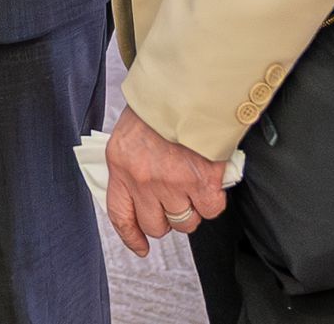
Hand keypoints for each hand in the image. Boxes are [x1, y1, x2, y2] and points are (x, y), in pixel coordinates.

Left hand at [101, 106, 229, 256]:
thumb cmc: (160, 106)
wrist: (186, 86)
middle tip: (177, 198)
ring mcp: (172, 183)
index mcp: (120, 165)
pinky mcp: (202, 182)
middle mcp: (143, 180)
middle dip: (167, 218)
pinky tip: (211, 182)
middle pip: (156, 225)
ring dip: (192, 209)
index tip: (142, 247)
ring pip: (185, 222)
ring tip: (194, 184)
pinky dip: (213, 200)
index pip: (120, 214)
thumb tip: (142, 193)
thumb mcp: (131, 133)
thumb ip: (132, 164)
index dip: (131, 236)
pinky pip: (210, 210)